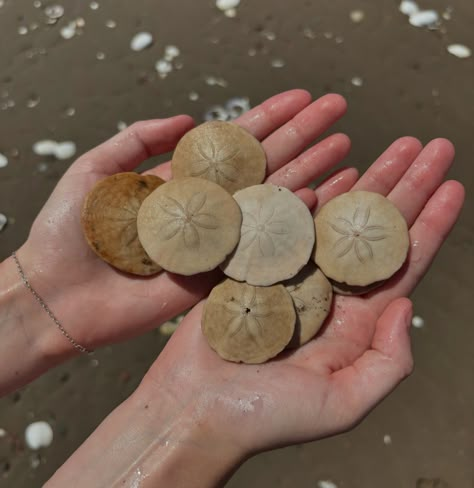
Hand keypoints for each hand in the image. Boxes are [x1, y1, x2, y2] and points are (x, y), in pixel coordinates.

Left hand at [14, 90, 350, 357]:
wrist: (59, 297)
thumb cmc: (67, 233)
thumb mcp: (95, 170)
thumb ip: (138, 139)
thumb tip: (190, 117)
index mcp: (183, 180)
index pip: (235, 142)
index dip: (269, 117)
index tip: (302, 97)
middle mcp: (209, 207)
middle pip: (264, 165)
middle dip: (303, 137)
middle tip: (339, 112)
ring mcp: (219, 240)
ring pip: (272, 200)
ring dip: (311, 172)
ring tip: (346, 149)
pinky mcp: (219, 273)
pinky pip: (263, 244)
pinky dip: (295, 221)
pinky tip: (323, 197)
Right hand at [142, 137, 463, 458]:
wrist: (193, 407)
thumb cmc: (263, 416)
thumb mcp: (342, 404)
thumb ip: (386, 362)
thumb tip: (405, 305)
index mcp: (352, 323)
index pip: (401, 264)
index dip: (430, 225)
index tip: (452, 186)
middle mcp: (326, 292)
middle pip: (374, 230)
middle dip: (406, 187)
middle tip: (430, 147)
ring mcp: (289, 273)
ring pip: (335, 216)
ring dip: (365, 179)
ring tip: (392, 146)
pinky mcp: (253, 262)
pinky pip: (287, 219)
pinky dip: (309, 191)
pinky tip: (333, 167)